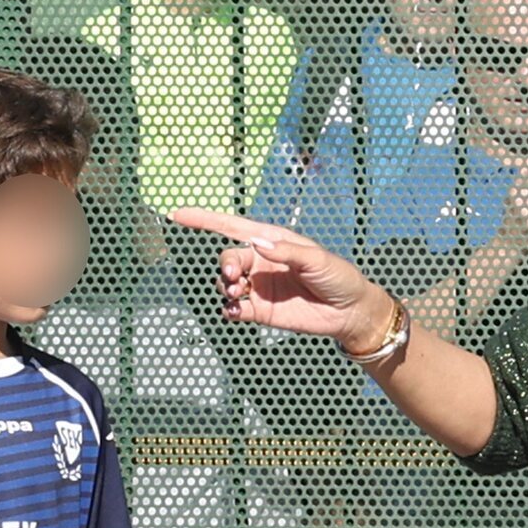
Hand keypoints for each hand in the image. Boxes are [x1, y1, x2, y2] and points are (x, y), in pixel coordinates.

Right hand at [167, 208, 391, 350]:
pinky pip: (234, 308)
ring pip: (226, 283)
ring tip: (236, 292)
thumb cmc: (337, 276)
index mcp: (272, 241)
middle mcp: (261, 261)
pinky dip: (229, 310)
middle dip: (224, 265)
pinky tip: (235, 311)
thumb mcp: (317, 260)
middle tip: (232, 277)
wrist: (349, 311)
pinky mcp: (260, 310)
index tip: (178, 215)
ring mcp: (258, 286)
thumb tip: (258, 244)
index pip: (233, 227)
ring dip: (224, 286)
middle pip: (228, 257)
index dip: (205, 220)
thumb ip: (288, 252)